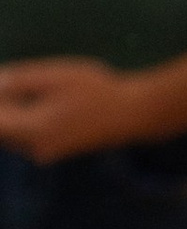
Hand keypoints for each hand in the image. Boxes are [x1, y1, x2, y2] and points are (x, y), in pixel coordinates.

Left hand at [0, 58, 144, 162]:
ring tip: (16, 85)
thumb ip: (20, 81)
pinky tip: (32, 98)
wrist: (131, 114)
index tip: (1, 83)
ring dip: (7, 113)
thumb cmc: (97, 90)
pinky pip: (23, 136)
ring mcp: (45, 152)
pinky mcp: (53, 150)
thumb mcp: (56, 77)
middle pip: (0, 130)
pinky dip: (19, 119)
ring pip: (10, 133)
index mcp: (34, 130)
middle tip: (9, 81)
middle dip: (1, 106)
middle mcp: (36, 148)